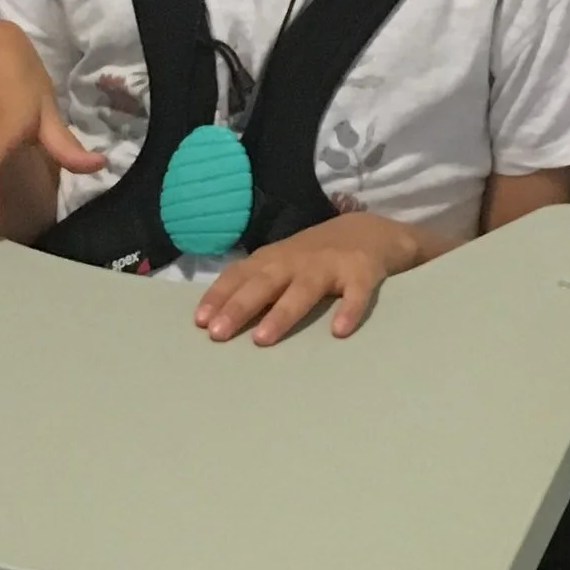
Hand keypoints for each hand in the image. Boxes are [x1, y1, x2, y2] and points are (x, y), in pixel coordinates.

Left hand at [195, 211, 425, 344]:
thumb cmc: (314, 255)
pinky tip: (339, 331)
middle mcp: (296, 260)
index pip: (239, 275)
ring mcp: (329, 265)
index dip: (219, 296)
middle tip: (217, 334)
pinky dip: (349, 310)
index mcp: (272, 259)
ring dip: (281, 313)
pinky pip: (356, 294)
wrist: (369, 231)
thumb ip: (254, 283)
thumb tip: (213, 317)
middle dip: (239, 307)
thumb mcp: (280, 262)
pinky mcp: (361, 273)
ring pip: (303, 290)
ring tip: (262, 339)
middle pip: (264, 284)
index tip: (200, 321)